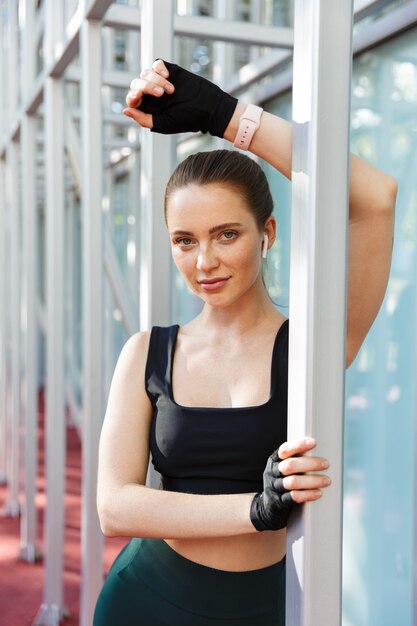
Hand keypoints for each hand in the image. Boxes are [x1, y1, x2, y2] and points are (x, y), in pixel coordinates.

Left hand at [123, 59, 237, 137]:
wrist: (207, 107)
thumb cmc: (186, 119)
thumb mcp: (163, 123)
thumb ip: (143, 119)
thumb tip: (125, 111)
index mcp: (148, 108)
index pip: (132, 99)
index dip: (133, 96)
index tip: (139, 94)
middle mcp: (151, 95)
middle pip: (136, 84)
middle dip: (146, 87)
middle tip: (162, 94)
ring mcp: (159, 81)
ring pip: (145, 73)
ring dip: (155, 80)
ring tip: (170, 90)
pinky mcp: (169, 70)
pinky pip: (156, 64)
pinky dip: (158, 68)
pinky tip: (168, 76)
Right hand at [250, 438, 330, 530]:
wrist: (268, 507)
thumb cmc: (282, 482)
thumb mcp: (283, 469)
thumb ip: (296, 460)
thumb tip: (323, 449)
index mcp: (274, 460)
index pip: (285, 449)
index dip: (298, 445)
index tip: (313, 442)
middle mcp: (272, 472)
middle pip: (290, 465)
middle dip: (310, 463)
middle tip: (326, 464)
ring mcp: (274, 487)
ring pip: (292, 482)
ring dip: (312, 480)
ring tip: (327, 480)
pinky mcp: (278, 502)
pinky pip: (292, 497)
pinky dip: (307, 494)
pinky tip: (318, 493)